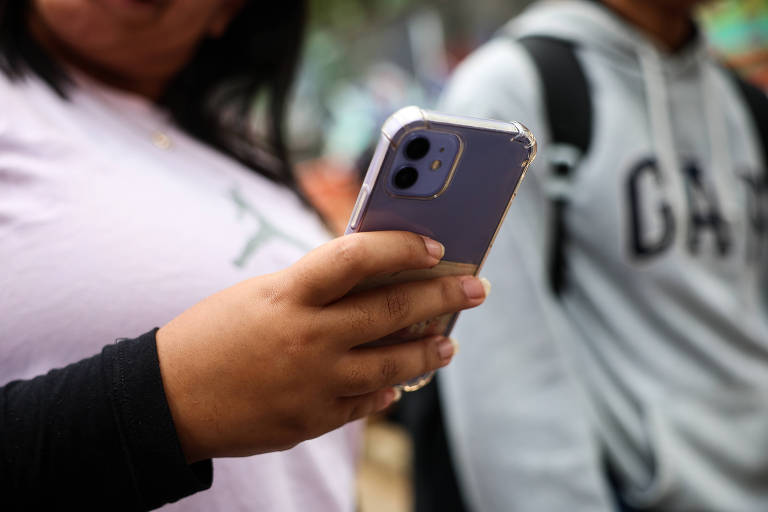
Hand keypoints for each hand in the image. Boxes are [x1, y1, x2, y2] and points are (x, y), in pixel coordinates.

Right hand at [156, 231, 488, 461]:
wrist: (166, 400)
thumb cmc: (210, 335)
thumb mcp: (260, 295)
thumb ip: (315, 290)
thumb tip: (372, 283)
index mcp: (289, 294)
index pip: (358, 257)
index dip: (401, 247)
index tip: (434, 246)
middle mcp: (308, 337)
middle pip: (392, 311)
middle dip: (443, 296)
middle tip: (477, 288)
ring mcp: (314, 383)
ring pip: (393, 365)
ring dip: (428, 351)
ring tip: (448, 343)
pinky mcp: (312, 420)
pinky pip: (366, 404)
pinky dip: (387, 391)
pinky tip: (400, 383)